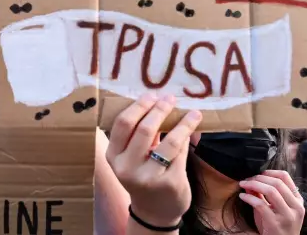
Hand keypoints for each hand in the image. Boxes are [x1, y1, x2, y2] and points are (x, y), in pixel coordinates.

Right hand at [105, 93, 202, 227]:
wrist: (154, 211)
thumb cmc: (142, 175)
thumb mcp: (131, 157)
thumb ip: (138, 135)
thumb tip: (156, 102)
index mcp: (113, 156)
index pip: (123, 124)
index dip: (139, 106)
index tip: (151, 95)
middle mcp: (127, 168)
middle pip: (144, 129)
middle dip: (159, 110)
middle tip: (169, 99)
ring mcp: (149, 177)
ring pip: (168, 142)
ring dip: (182, 123)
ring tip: (192, 112)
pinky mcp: (170, 183)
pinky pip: (180, 154)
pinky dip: (187, 139)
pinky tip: (193, 129)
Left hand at [239, 170, 304, 234]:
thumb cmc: (277, 226)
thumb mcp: (274, 208)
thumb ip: (263, 194)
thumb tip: (250, 180)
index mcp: (297, 201)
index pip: (286, 177)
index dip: (269, 172)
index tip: (259, 173)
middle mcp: (296, 207)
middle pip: (277, 183)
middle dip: (259, 178)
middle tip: (248, 179)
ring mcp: (287, 216)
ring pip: (271, 191)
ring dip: (254, 184)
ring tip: (244, 184)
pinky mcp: (275, 223)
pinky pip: (260, 205)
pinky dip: (249, 198)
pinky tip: (243, 196)